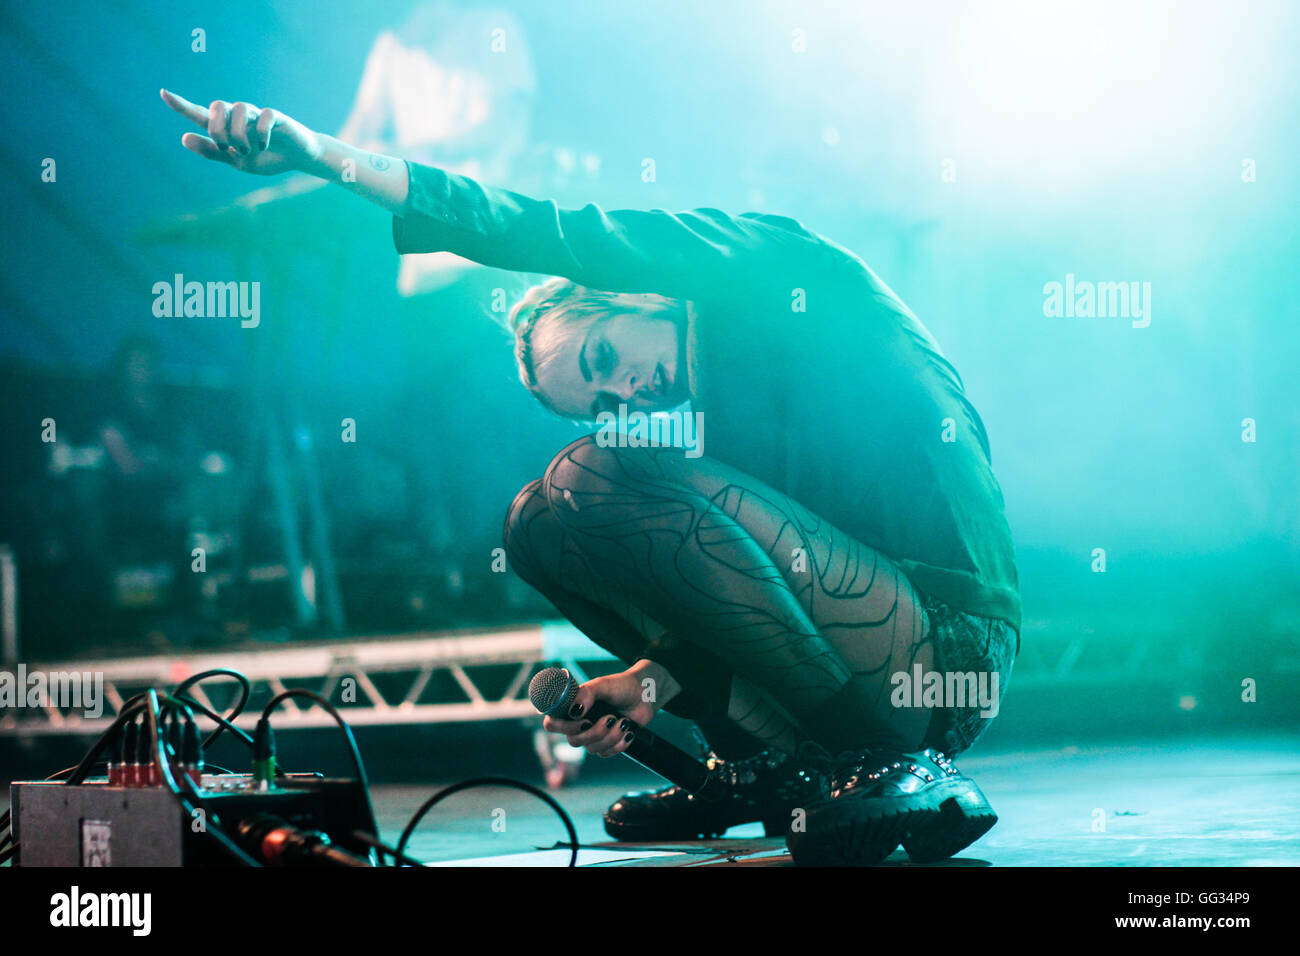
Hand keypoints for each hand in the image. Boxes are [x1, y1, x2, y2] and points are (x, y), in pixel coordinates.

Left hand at [160, 89, 323, 176]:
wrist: (298, 158)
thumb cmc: (266, 158)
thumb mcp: (237, 162)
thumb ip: (212, 152)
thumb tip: (183, 137)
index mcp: (226, 128)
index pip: (199, 113)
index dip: (181, 105)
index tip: (163, 93)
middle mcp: (238, 116)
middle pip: (216, 106)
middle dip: (216, 128)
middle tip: (228, 148)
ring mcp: (256, 114)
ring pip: (237, 108)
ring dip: (238, 134)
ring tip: (248, 151)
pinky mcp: (275, 116)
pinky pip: (262, 117)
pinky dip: (259, 134)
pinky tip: (263, 147)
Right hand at [540, 669, 657, 757]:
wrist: (645, 695)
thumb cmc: (622, 686)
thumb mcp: (602, 684)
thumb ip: (586, 694)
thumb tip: (574, 711)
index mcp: (572, 708)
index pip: (552, 724)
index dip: (565, 727)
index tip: (585, 721)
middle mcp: (579, 723)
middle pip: (573, 741)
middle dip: (595, 732)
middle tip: (610, 718)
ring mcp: (593, 735)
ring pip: (592, 749)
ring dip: (611, 736)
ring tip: (624, 721)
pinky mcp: (607, 744)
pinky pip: (606, 754)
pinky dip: (620, 743)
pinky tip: (628, 731)